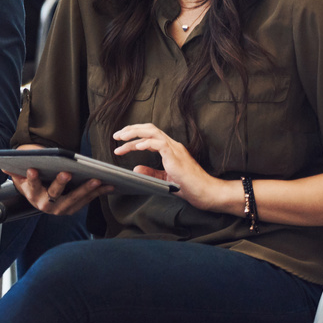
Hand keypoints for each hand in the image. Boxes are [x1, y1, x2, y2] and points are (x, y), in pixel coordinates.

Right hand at [4, 144, 111, 214]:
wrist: (39, 199)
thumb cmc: (32, 183)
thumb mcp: (21, 179)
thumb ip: (15, 172)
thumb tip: (4, 167)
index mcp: (31, 194)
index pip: (31, 186)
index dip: (31, 179)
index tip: (32, 170)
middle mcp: (46, 204)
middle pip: (54, 194)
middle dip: (61, 184)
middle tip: (67, 173)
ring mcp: (61, 208)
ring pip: (74, 199)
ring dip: (86, 189)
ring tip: (96, 179)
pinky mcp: (73, 208)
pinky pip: (86, 200)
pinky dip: (98, 193)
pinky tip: (108, 185)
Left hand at [113, 123, 232, 211]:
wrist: (206, 193)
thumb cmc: (190, 186)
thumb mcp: (165, 178)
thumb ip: (151, 172)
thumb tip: (135, 169)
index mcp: (170, 149)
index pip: (149, 136)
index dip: (133, 137)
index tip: (119, 143)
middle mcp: (172, 145)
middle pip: (149, 129)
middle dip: (130, 130)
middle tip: (116, 136)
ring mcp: (175, 150)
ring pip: (152, 132)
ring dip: (134, 133)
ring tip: (121, 138)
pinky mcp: (176, 157)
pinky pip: (159, 144)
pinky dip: (146, 143)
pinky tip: (137, 146)